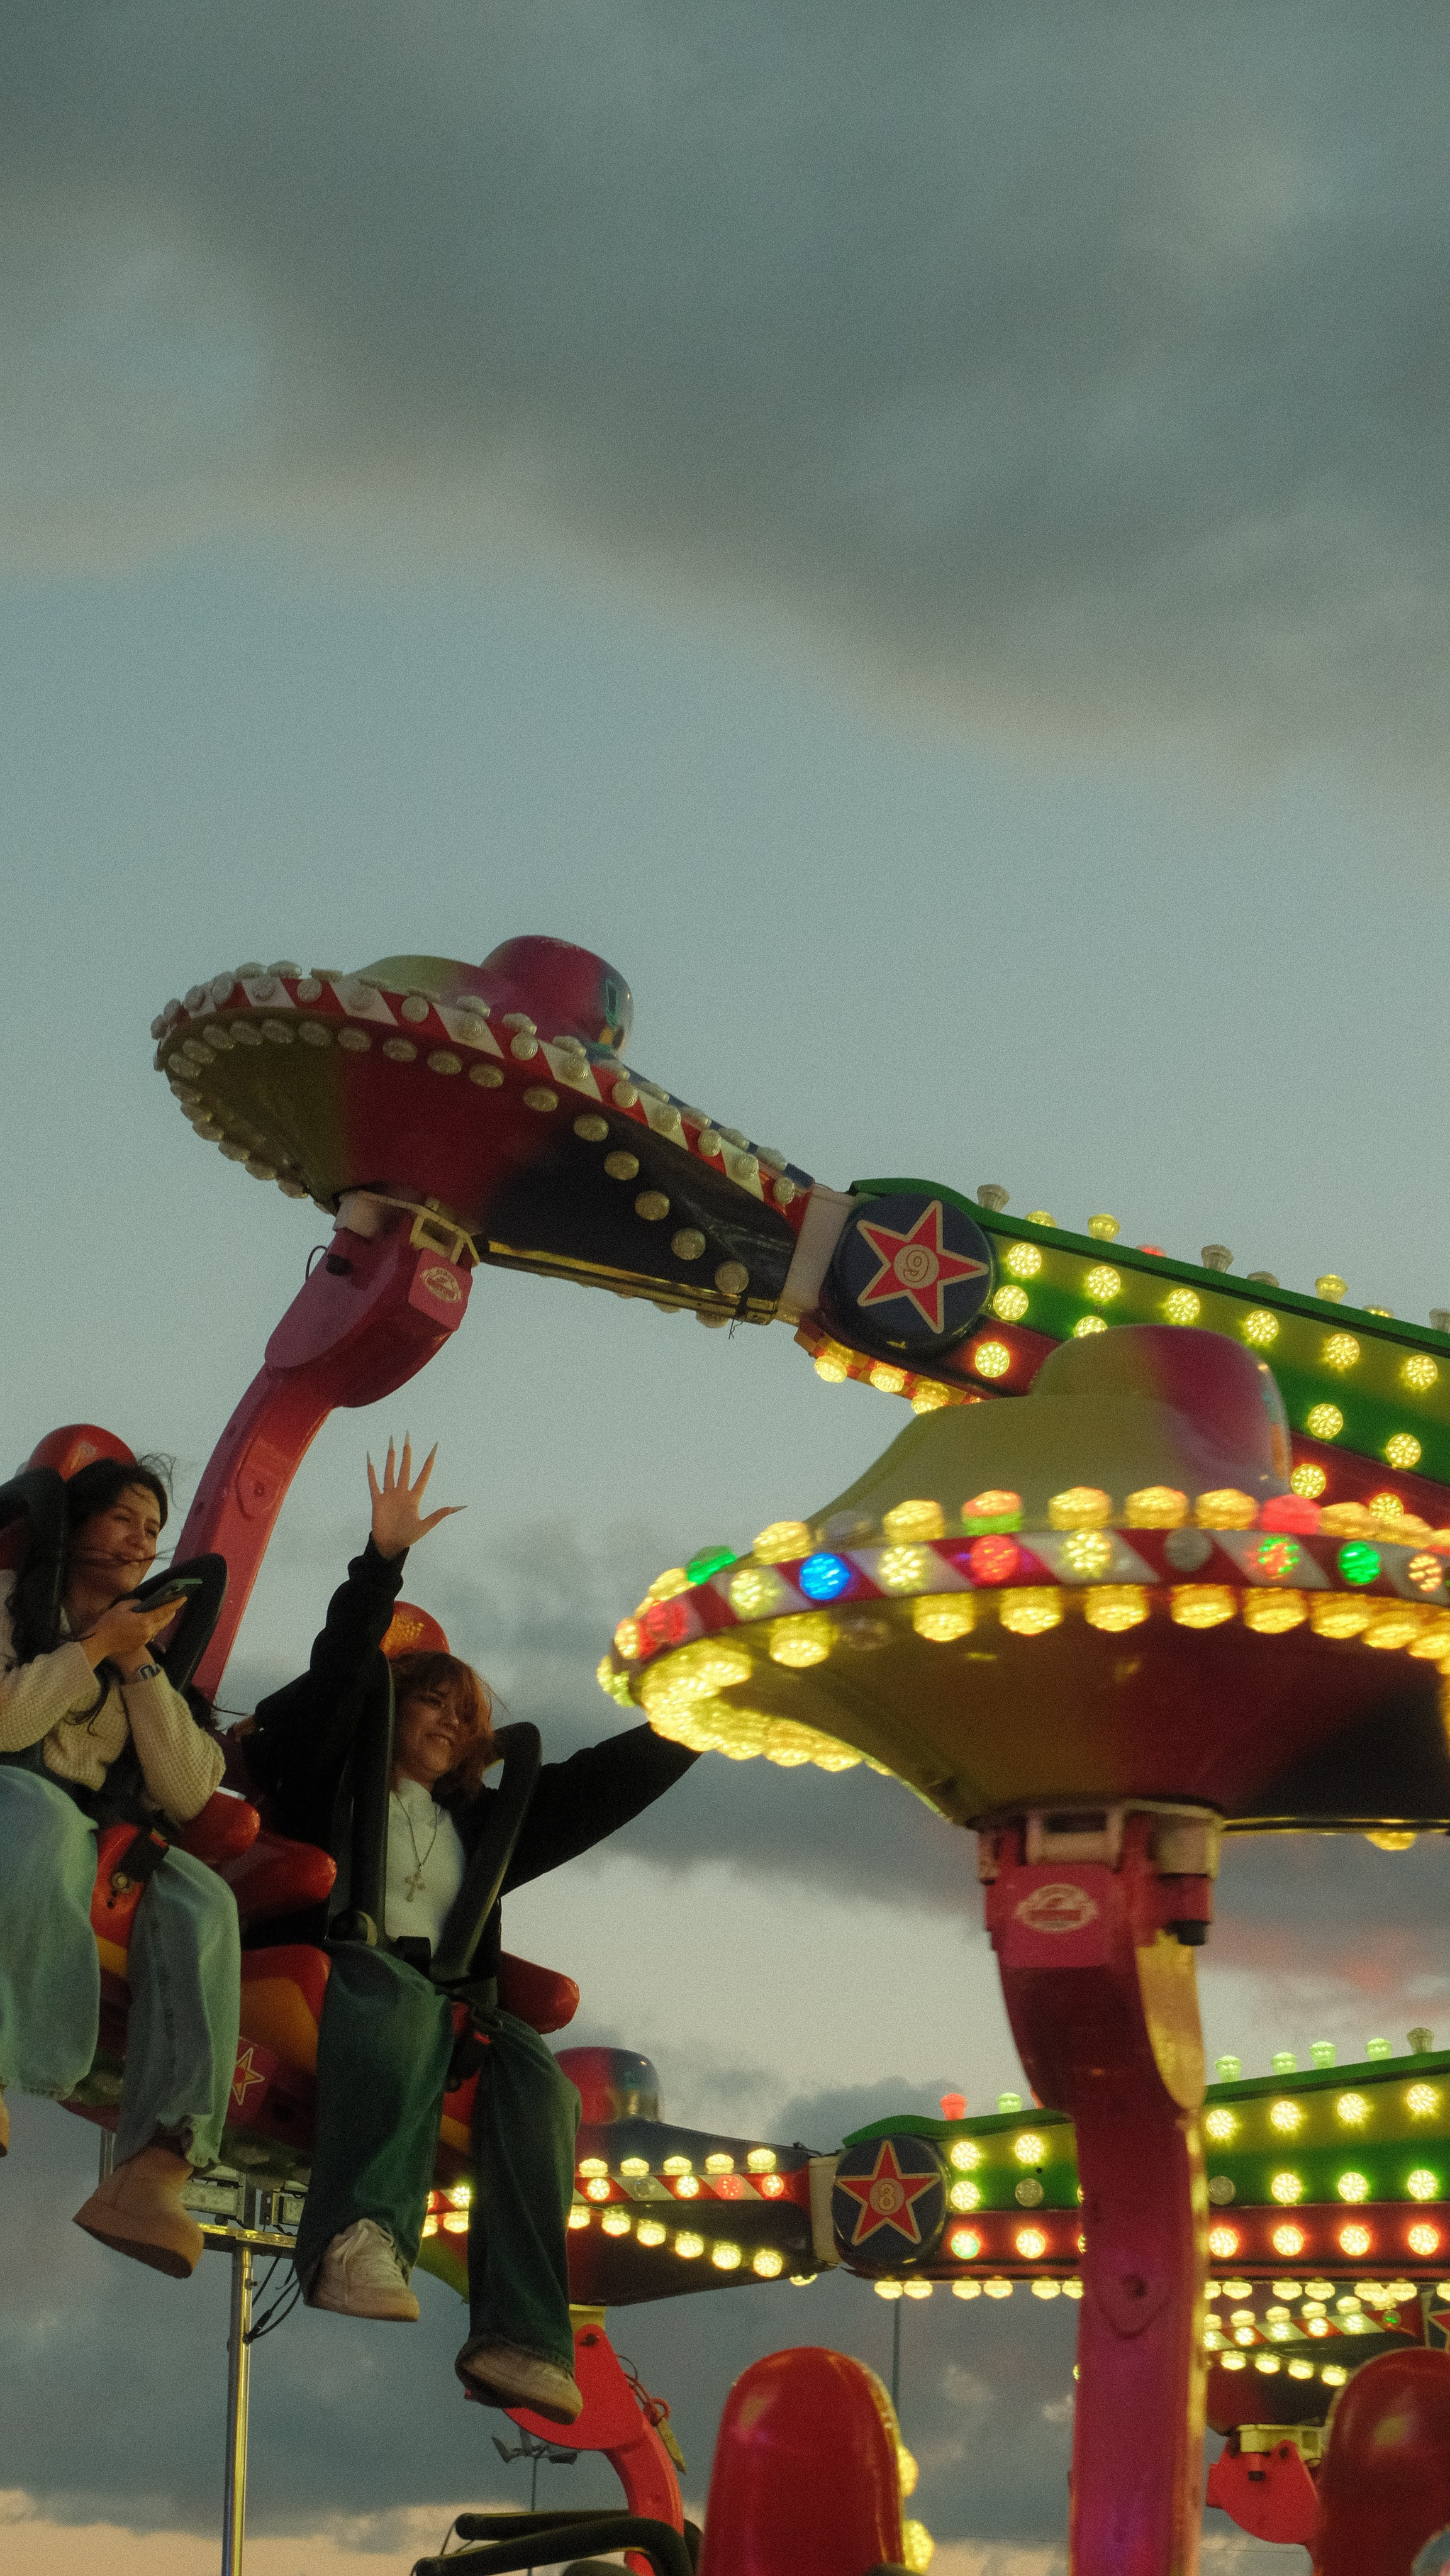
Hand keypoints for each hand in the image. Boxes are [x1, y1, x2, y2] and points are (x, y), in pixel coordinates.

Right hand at [81, 1595, 184, 1678]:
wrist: (100, 1642)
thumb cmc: (109, 1623)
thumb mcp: (121, 1607)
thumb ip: (135, 1604)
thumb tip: (142, 1604)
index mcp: (145, 1621)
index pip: (164, 1611)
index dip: (175, 1604)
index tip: (184, 1597)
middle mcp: (148, 1631)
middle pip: (165, 1620)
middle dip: (171, 1611)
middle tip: (175, 1603)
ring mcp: (145, 1639)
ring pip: (159, 1628)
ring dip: (163, 1619)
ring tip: (165, 1611)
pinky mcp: (140, 1644)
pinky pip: (152, 1633)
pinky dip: (154, 1626)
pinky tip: (151, 1621)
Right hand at [368, 1437, 463, 1560]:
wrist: (390, 1546)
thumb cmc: (407, 1537)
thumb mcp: (425, 1526)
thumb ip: (438, 1516)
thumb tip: (455, 1507)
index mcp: (414, 1497)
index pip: (423, 1475)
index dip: (429, 1462)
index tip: (435, 1447)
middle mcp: (402, 1492)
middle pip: (405, 1467)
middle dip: (407, 1452)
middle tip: (407, 1435)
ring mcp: (389, 1495)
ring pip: (390, 1471)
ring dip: (390, 1457)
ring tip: (392, 1442)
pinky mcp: (377, 1501)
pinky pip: (373, 1483)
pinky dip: (371, 1472)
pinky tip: (370, 1459)